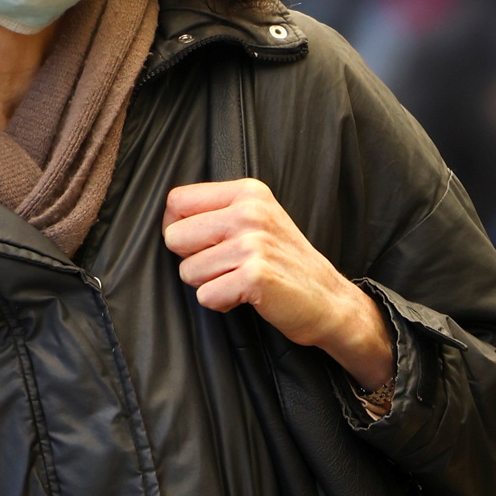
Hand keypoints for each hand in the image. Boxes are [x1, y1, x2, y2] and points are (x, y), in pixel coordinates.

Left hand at [162, 178, 390, 393]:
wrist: (328, 300)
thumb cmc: (285, 263)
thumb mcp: (258, 221)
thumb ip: (218, 212)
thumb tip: (166, 221)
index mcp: (248, 192)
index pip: (177, 201)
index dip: (179, 228)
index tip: (204, 244)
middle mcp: (250, 212)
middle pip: (174, 237)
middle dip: (192, 260)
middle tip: (226, 266)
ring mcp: (254, 242)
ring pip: (187, 271)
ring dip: (210, 284)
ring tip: (241, 280)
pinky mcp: (255, 275)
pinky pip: (206, 296)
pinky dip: (222, 303)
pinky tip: (247, 296)